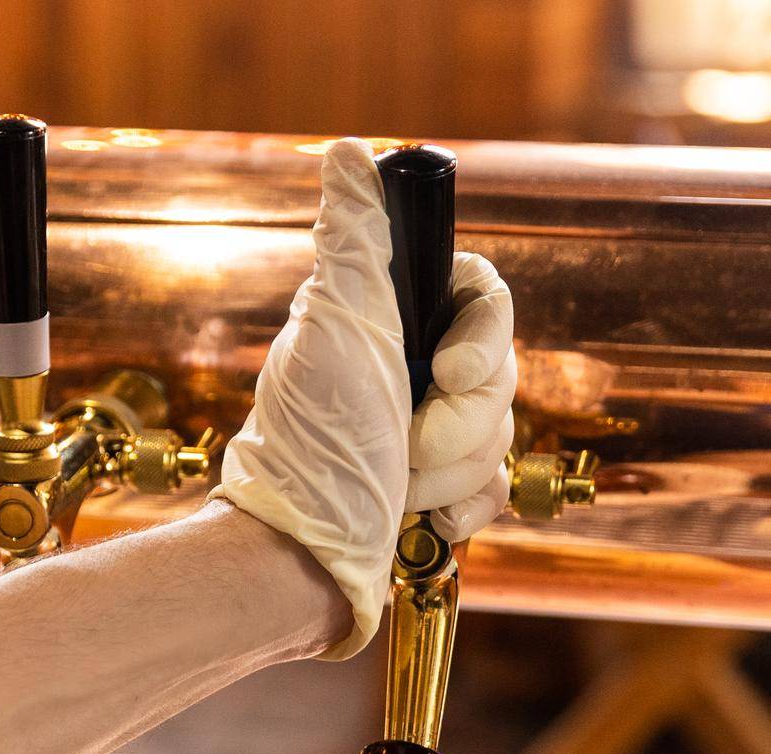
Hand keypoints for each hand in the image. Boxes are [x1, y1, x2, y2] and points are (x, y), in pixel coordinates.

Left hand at [210, 137, 514, 659]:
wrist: (296, 558)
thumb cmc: (312, 448)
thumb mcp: (332, 330)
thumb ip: (355, 242)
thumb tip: (347, 153)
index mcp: (384, 323)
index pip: (482, 298)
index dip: (483, 338)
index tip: (452, 374)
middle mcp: (405, 372)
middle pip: (501, 372)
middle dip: (458, 421)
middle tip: (404, 443)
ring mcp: (423, 434)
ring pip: (500, 434)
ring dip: (450, 471)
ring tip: (394, 486)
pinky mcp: (435, 493)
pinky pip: (496, 486)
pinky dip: (464, 508)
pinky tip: (422, 521)